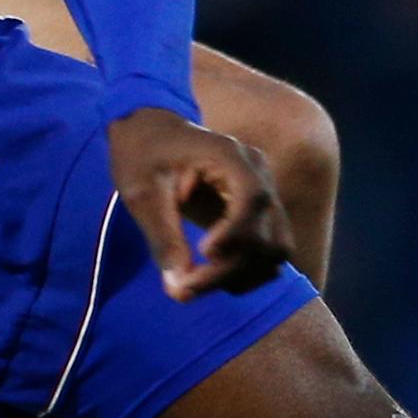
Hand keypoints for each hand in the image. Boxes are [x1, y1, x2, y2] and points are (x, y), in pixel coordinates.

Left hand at [106, 107, 290, 299]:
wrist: (149, 129)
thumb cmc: (142, 152)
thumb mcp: (142, 192)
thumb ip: (163, 237)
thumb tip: (179, 287)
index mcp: (231, 156)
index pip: (254, 200)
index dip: (236, 234)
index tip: (203, 253)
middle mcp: (258, 174)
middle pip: (267, 235)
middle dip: (230, 269)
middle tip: (185, 287)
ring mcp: (264, 193)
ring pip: (275, 250)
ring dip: (243, 276)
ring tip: (198, 282)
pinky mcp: (259, 212)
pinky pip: (269, 250)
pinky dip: (247, 271)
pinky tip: (212, 276)